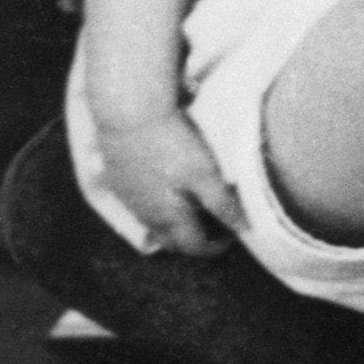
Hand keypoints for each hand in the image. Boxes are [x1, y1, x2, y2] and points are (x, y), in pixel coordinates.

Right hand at [94, 112, 242, 253]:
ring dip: (174, 226)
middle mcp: (146, 216)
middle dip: (193, 241)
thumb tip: (243, 228)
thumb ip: (222, 203)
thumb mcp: (203, 172)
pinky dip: (157, 209)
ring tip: (194, 211)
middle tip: (214, 228)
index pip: (193, 247)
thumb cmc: (171, 143)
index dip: (215, 247)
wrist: (129, 115)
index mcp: (168, 217)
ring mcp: (129, 200)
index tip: (231, 237)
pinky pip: (139, 207)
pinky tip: (166, 192)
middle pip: (171, 242)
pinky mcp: (119, 181)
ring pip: (154, 226)